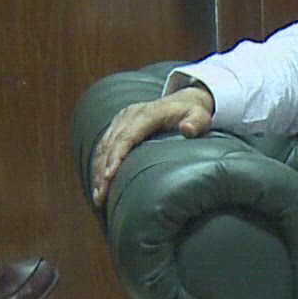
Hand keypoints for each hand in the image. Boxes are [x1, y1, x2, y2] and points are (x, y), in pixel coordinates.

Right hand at [89, 85, 214, 204]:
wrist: (181, 101)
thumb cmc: (192, 113)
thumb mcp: (200, 116)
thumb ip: (196, 123)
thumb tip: (187, 129)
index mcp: (147, 114)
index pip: (127, 136)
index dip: (117, 156)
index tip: (110, 176)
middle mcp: (129, 116)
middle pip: (110, 145)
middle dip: (103, 171)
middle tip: (101, 196)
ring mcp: (120, 121)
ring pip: (103, 147)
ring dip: (97, 171)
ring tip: (98, 197)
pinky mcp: (117, 127)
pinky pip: (103, 147)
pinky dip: (99, 165)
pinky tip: (99, 184)